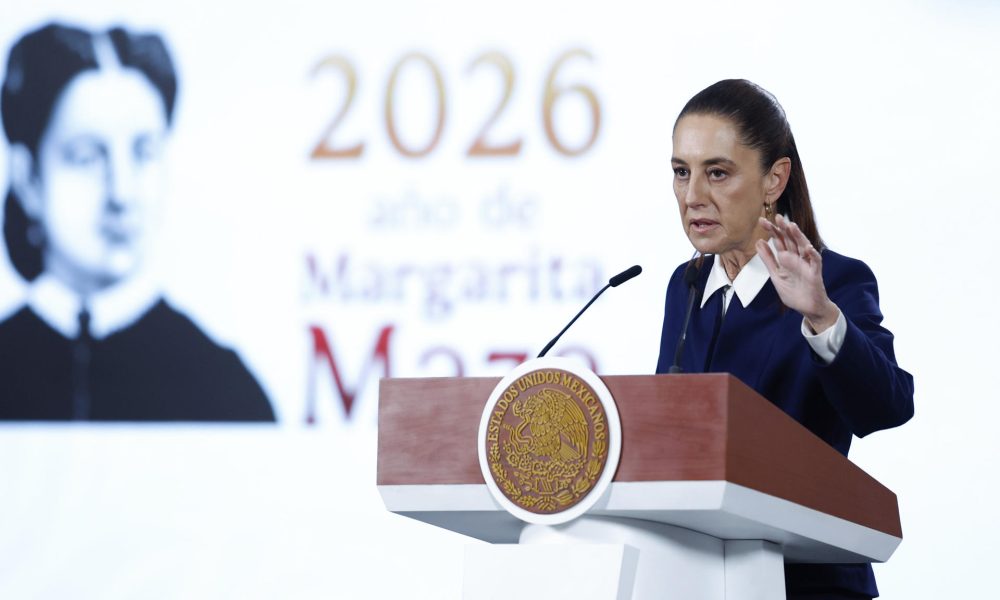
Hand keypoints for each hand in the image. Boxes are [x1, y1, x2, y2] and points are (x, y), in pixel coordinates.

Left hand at [756, 214, 839, 332]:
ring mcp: (806, 264)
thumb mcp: (775, 274)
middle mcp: (797, 258)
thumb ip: (768, 259)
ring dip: (798, 236)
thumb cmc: (793, 291)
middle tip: (777, 216)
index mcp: (786, 258)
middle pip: (791, 240)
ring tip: (791, 226)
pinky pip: (815, 262)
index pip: (779, 240)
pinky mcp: (814, 273)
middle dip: (784, 228)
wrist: (807, 308)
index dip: (771, 230)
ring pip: (803, 246)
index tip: (761, 221)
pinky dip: (812, 255)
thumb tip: (759, 242)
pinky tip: (808, 248)